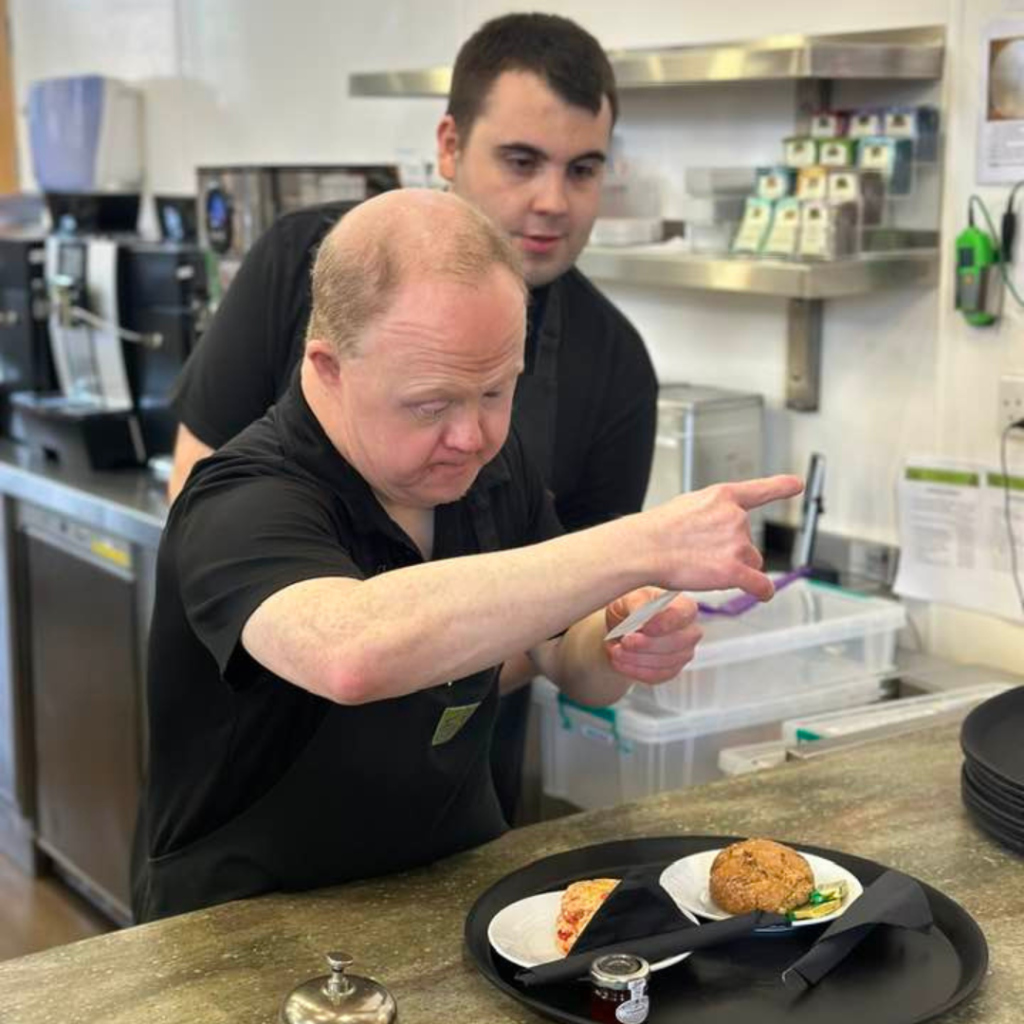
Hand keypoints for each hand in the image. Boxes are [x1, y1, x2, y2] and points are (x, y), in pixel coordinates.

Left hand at [604, 588, 701, 683]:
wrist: (623, 625)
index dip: (664, 623)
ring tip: (616, 651)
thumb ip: (638, 604)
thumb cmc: (631, 607)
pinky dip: (635, 670)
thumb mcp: (630, 597)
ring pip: (665, 662)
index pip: (682, 615)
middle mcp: (689, 631)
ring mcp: (683, 653)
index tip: (645, 627)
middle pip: (676, 642)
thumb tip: (642, 615)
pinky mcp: (670, 670)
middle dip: (647, 644)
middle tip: (625, 641)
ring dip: (637, 659)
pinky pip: (656, 676)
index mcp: (683, 606)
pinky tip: (620, 662)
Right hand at [651, 475, 802, 599]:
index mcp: (722, 497)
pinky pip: (759, 584)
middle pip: (748, 541)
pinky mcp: (733, 571)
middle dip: (732, 551)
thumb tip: (713, 530)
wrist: (644, 548)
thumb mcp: (685, 506)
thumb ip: (709, 514)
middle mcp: (735, 517)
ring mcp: (736, 544)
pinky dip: (762, 590)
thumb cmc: (656, 530)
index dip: (780, 487)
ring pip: (751, 562)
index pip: (759, 490)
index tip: (795, 484)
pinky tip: (761, 593)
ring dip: (735, 568)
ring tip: (704, 568)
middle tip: (702, 553)